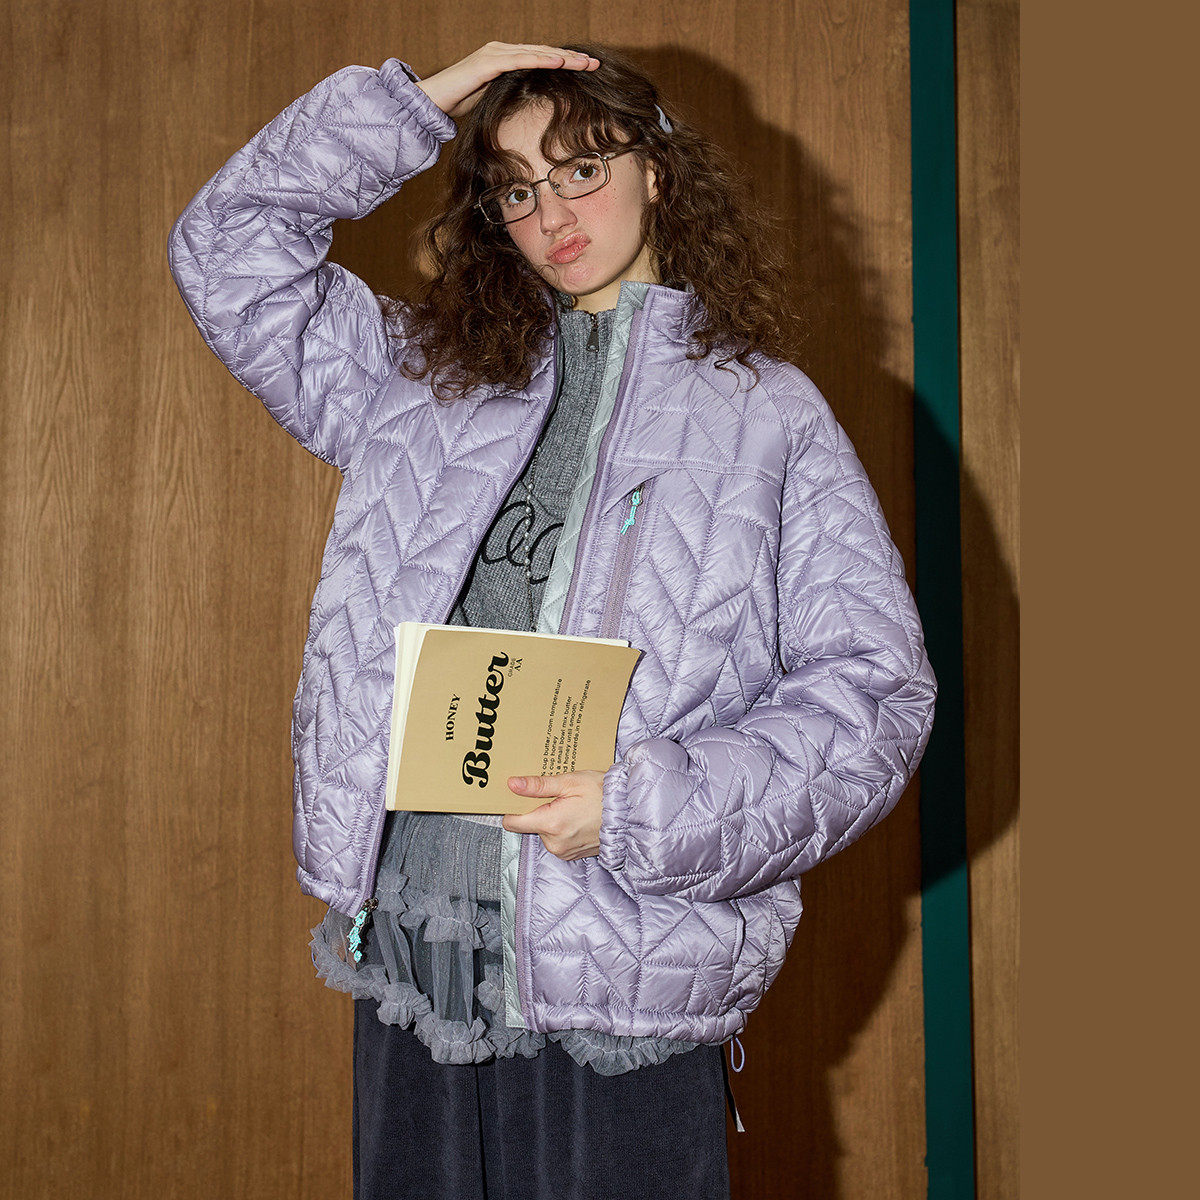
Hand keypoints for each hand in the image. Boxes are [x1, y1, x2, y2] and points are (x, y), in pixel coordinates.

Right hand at [414, 42, 599, 120]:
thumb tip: (529, 113)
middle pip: (543, 52)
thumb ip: (511, 99)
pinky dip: (540, 59)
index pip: (540, 59)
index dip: (565, 64)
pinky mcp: (488, 61)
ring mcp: (495, 53)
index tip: (587, 71)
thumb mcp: (493, 102)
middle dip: (571, 59)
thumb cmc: (460, 104)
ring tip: (584, 62)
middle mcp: (502, 50)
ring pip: (536, 53)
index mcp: (505, 60)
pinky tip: (558, 60)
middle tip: (595, 64)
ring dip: (562, 57)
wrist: (432, 101)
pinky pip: (519, 59)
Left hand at [502, 770, 605, 860]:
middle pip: (529, 826)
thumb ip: (538, 785)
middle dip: (538, 810)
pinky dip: (562, 829)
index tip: (519, 798)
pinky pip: (556, 840)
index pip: (512, 822)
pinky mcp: (572, 855)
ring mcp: (563, 851)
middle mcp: (554, 843)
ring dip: (551, 820)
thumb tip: (513, 784)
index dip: (512, 808)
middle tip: (557, 797)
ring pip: (543, 833)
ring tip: (570, 806)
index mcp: (551, 824)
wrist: (629, 813)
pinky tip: (576, 817)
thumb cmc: (603, 794)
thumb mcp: (570, 782)